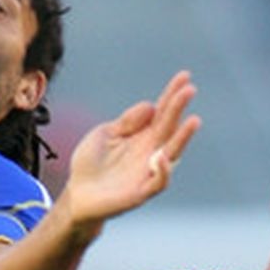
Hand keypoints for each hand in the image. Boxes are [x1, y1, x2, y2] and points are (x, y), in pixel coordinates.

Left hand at [62, 70, 200, 228]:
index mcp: (142, 135)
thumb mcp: (106, 134)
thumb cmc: (91, 163)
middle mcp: (150, 151)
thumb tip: (151, 105)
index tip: (185, 75)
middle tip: (190, 89)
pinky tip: (161, 156)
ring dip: (183, 138)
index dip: (172, 94)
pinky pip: (159, 182)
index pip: (162, 112)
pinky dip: (163, 171)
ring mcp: (148, 171)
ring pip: (172, 154)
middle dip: (179, 109)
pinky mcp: (141, 192)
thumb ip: (127, 121)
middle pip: (169, 127)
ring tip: (193, 120)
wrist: (76, 194)